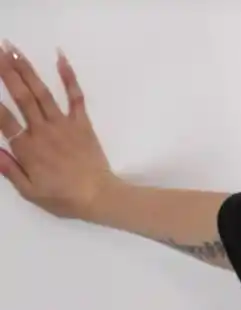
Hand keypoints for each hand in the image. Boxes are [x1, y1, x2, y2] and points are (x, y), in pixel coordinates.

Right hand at [0, 43, 113, 218]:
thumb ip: (10, 170)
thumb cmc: (64, 199)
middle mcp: (42, 130)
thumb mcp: (31, 192)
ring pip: (41, 91)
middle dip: (6, 71)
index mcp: (27, 148)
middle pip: (21, 96)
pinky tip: (60, 56)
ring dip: (26, 68)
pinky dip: (69, 76)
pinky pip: (75, 96)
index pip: (3, 119)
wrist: (100, 198)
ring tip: (12, 48)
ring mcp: (63, 124)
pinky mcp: (82, 123)